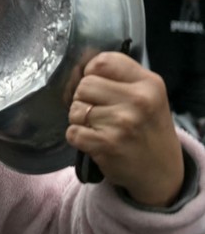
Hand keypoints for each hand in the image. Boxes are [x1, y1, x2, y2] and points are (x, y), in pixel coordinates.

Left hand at [67, 52, 182, 206]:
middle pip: (84, 85)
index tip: (97, 86)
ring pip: (75, 109)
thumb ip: (119, 79)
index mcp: (149, 83)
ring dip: (80, 120)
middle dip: (84, 98)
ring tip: (100, 128)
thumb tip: (77, 70)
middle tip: (99, 112)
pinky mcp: (107, 144)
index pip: (103, 62)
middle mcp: (138, 100)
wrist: (161, 171)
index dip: (91, 72)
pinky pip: (72, 132)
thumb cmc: (147, 128)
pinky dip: (78, 137)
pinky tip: (95, 141)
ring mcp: (122, 123)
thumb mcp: (148, 96)